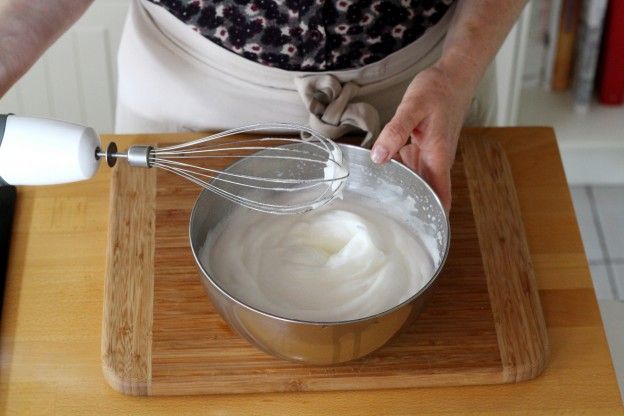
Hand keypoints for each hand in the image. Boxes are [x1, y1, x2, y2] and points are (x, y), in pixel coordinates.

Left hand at [370, 61, 474, 213]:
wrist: (453, 75)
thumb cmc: (438, 90)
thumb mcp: (412, 108)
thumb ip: (395, 133)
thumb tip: (378, 157)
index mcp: (437, 158)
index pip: (440, 198)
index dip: (433, 220)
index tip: (420, 237)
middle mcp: (436, 161)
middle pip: (425, 195)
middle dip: (410, 211)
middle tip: (386, 225)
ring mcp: (431, 156)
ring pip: (416, 182)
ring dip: (402, 192)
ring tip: (377, 205)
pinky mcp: (424, 148)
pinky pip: (410, 167)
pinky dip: (398, 172)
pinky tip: (381, 171)